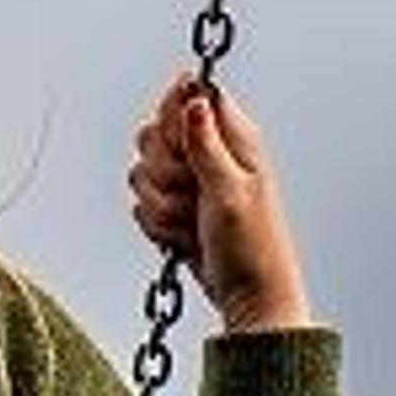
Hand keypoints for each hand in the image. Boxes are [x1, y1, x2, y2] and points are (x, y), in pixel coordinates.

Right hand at [127, 69, 310, 330]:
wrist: (248, 298)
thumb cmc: (253, 248)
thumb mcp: (230, 190)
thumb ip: (207, 143)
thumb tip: (195, 97)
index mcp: (235, 138)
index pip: (189, 96)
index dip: (175, 120)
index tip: (184, 150)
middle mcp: (210, 154)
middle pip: (155, 133)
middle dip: (162, 169)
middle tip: (191, 193)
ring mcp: (191, 183)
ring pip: (142, 173)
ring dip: (161, 205)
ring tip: (192, 223)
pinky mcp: (175, 208)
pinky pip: (142, 205)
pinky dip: (158, 225)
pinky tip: (185, 237)